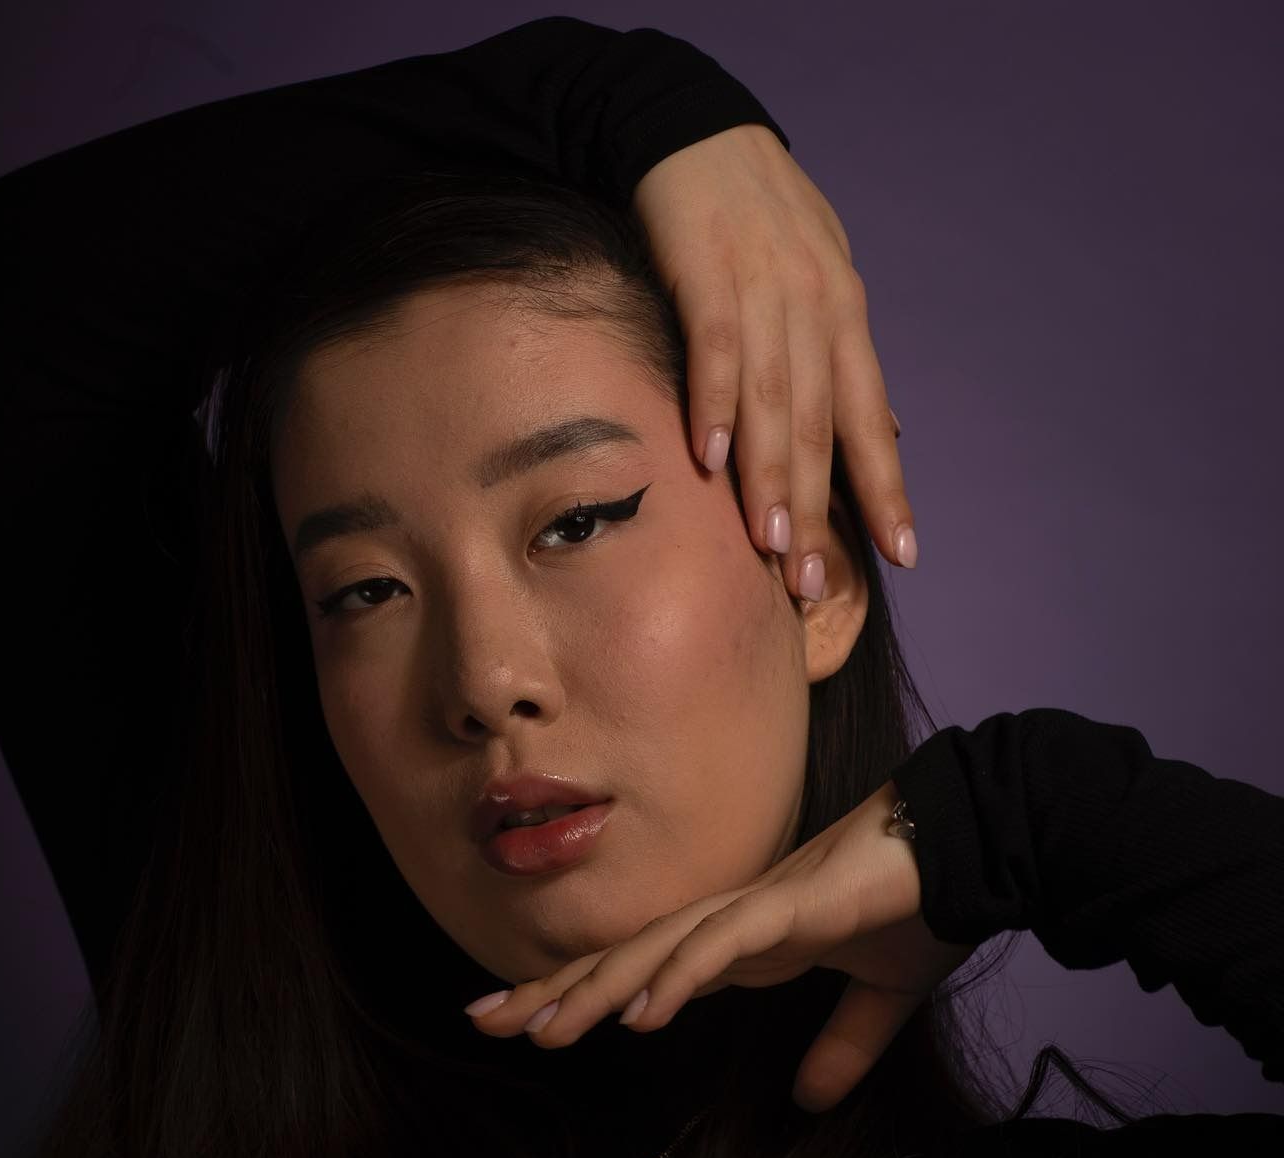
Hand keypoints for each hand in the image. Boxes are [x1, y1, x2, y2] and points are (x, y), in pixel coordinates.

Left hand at [463, 781, 976, 1111]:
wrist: (974, 849)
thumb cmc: (921, 908)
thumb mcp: (876, 1002)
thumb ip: (839, 1048)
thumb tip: (807, 1099)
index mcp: (740, 943)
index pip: (643, 970)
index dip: (579, 992)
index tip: (523, 1021)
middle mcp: (731, 921)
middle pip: (625, 956)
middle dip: (553, 988)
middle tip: (482, 1019)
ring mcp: (757, 910)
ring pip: (658, 949)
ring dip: (598, 987)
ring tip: (539, 1027)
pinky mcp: (793, 907)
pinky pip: (724, 943)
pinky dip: (680, 974)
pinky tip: (640, 1012)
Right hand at [630, 123, 915, 600]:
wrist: (698, 131)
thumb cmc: (759, 220)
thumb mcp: (822, 284)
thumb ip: (846, 364)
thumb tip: (889, 433)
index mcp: (845, 319)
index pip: (870, 421)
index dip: (886, 490)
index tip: (904, 557)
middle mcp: (816, 309)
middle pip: (821, 424)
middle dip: (821, 508)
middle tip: (816, 581)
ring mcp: (764, 290)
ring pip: (775, 396)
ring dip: (771, 473)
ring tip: (772, 543)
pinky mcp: (708, 271)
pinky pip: (715, 346)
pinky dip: (712, 401)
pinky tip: (708, 458)